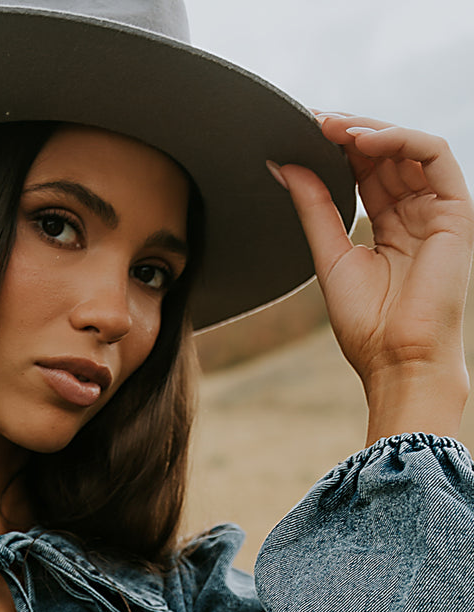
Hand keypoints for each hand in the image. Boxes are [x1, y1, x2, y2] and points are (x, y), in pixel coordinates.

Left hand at [272, 115, 473, 440]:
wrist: (398, 361)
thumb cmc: (368, 325)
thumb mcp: (330, 256)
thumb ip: (314, 209)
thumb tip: (283, 166)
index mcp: (388, 226)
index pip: (364, 172)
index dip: (335, 149)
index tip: (301, 132)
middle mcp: (415, 213)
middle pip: (385, 154)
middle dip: (348, 132)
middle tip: (312, 121)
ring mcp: (437, 210)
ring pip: (408, 147)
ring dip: (370, 129)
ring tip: (332, 127)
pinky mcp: (456, 210)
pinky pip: (434, 154)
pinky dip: (400, 138)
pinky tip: (364, 140)